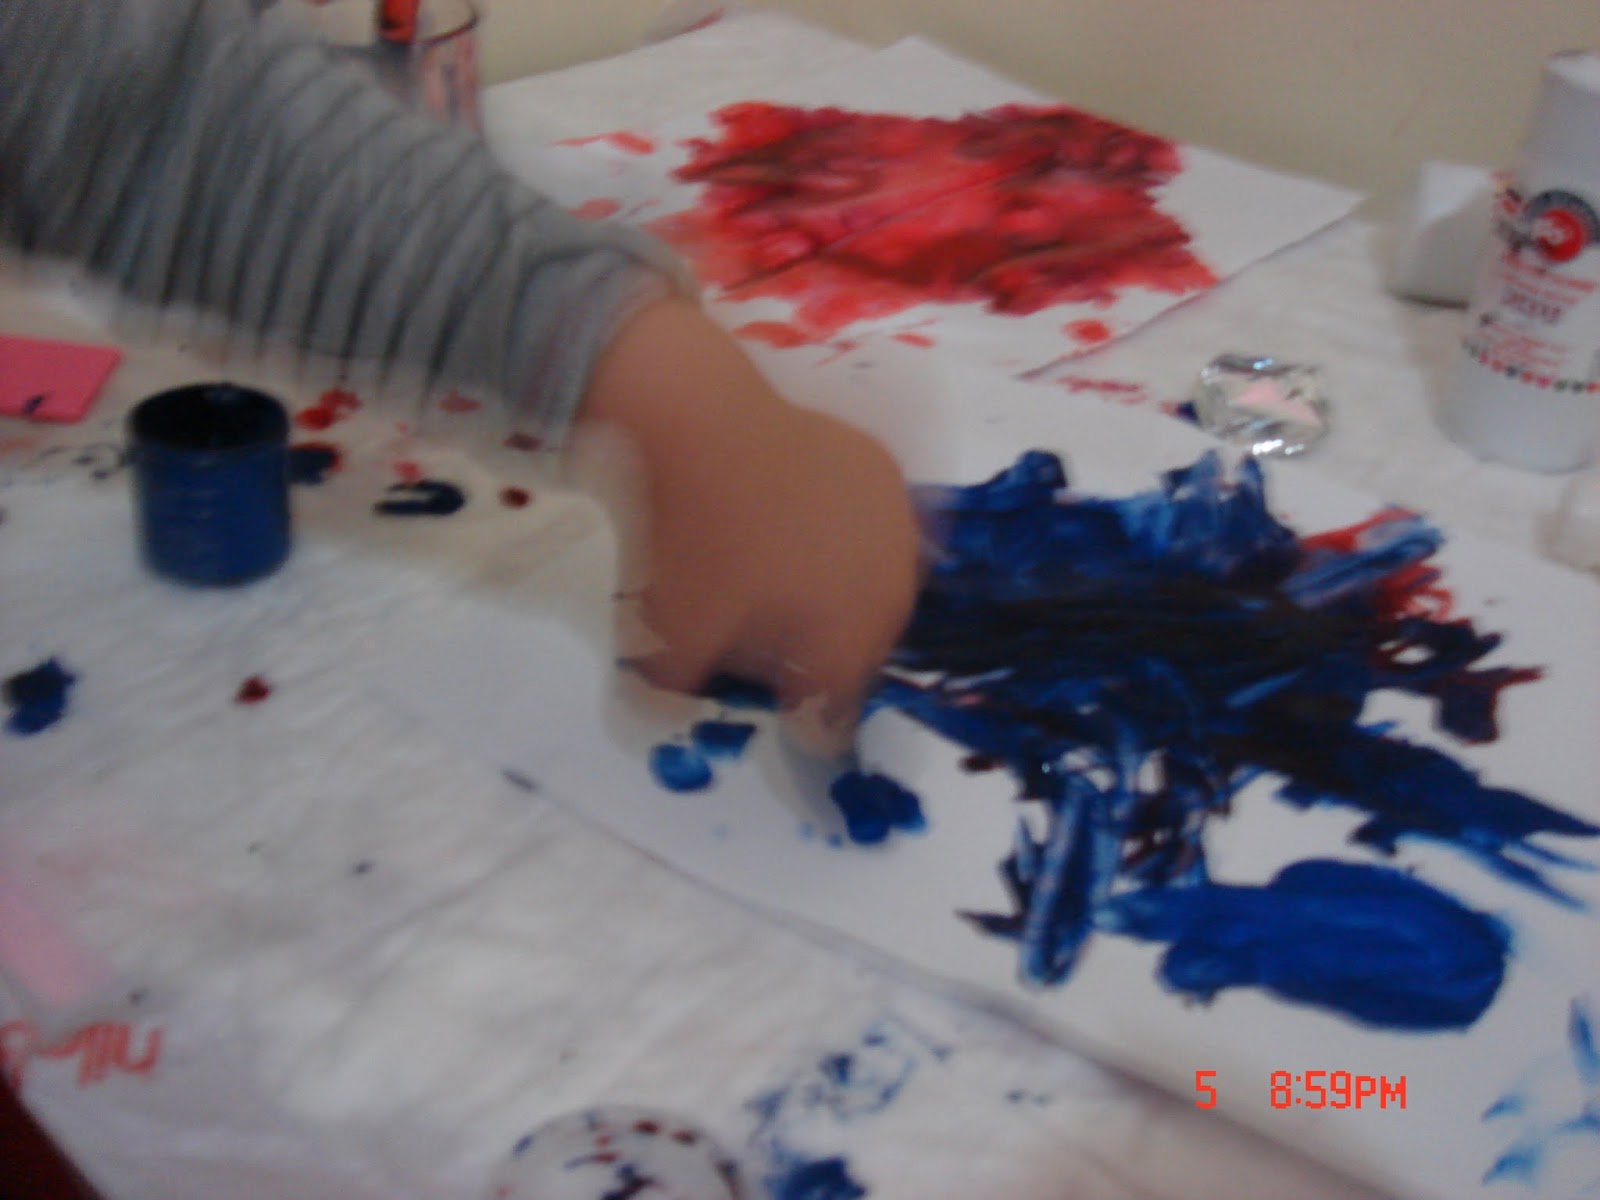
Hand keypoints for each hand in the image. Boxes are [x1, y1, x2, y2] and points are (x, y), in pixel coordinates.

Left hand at [577, 297, 919, 739]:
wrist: (704, 423)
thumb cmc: (694, 542)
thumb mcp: (667, 638)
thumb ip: (672, 692)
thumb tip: (658, 711)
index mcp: (848, 647)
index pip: (833, 714)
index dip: (799, 718)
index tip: (771, 706)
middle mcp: (892, 595)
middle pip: (861, 649)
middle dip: (821, 652)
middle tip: (770, 641)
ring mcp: (898, 529)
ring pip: (873, 585)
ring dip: (839, 594)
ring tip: (786, 579)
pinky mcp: (886, 473)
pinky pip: (873, 526)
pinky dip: (844, 535)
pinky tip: (801, 521)